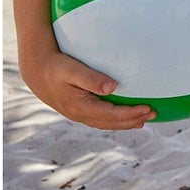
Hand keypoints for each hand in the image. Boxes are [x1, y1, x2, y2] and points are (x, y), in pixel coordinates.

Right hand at [20, 49, 155, 130]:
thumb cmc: (56, 66)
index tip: (148, 109)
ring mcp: (79, 114)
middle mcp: (81, 114)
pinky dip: (114, 120)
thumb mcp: (73, 70)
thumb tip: (112, 87)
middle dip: (133, 119)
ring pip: (106, 123)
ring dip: (125, 122)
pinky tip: (122, 117)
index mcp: (81, 107)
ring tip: (143, 119)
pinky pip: (100, 119)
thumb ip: (91, 79)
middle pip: (112, 122)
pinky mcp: (78, 110)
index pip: (112, 114)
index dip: (131, 114)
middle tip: (153, 114)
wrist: (36, 71)